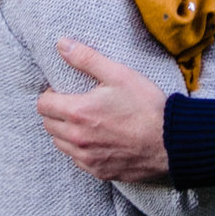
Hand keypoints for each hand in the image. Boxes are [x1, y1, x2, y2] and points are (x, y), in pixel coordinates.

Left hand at [37, 40, 171, 181]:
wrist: (171, 141)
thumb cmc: (146, 105)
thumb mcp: (118, 74)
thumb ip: (86, 58)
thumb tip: (61, 44)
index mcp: (78, 113)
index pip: (43, 105)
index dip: (50, 95)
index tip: (63, 91)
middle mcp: (78, 139)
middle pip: (48, 125)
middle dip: (55, 113)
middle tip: (73, 104)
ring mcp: (88, 159)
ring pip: (60, 144)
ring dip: (65, 132)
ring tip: (84, 122)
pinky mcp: (99, 172)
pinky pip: (77, 161)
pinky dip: (80, 150)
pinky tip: (96, 140)